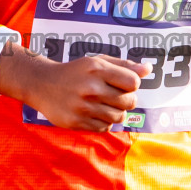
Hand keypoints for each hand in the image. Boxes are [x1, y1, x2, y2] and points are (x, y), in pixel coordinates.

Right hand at [0, 46, 147, 131]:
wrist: (42, 84)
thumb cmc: (75, 72)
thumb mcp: (97, 62)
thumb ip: (124, 65)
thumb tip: (149, 69)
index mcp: (97, 69)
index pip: (133, 83)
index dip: (132, 84)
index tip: (122, 83)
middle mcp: (90, 88)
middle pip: (129, 102)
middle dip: (126, 99)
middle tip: (114, 95)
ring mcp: (83, 107)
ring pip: (119, 117)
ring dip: (116, 112)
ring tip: (103, 104)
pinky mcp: (77, 122)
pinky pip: (105, 127)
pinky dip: (104, 122)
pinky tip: (93, 112)